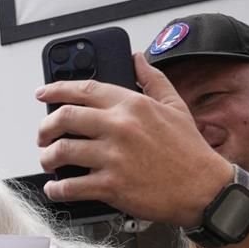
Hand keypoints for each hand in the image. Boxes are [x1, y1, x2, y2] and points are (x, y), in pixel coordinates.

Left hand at [36, 53, 232, 227]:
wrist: (206, 189)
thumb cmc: (190, 151)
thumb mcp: (175, 106)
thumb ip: (153, 79)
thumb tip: (138, 58)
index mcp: (131, 105)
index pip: (83, 89)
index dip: (56, 90)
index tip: (42, 94)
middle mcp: (119, 127)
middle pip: (63, 118)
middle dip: (45, 127)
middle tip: (43, 135)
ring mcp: (113, 157)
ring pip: (60, 151)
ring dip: (47, 157)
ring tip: (48, 161)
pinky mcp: (111, 185)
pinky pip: (70, 186)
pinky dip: (56, 188)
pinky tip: (55, 188)